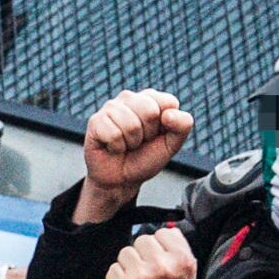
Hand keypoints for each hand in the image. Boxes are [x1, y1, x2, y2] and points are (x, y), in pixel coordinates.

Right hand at [78, 89, 193, 221]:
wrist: (121, 180)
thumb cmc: (145, 159)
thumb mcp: (171, 144)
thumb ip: (183, 125)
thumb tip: (169, 114)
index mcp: (152, 99)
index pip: (168, 103)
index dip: (166, 126)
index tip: (156, 136)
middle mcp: (131, 98)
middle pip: (149, 111)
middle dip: (147, 134)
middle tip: (139, 142)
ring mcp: (111, 107)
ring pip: (131, 124)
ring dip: (131, 143)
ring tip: (126, 145)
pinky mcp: (95, 120)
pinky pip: (113, 134)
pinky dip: (116, 147)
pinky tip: (112, 147)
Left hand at [107, 226, 198, 278]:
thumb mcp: (187, 274)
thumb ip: (178, 249)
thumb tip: (165, 229)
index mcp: (182, 261)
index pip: (163, 233)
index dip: (159, 247)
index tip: (160, 261)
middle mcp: (162, 266)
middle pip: (142, 240)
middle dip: (142, 255)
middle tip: (148, 275)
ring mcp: (140, 277)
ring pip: (125, 253)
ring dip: (128, 267)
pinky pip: (113, 269)